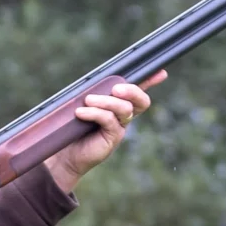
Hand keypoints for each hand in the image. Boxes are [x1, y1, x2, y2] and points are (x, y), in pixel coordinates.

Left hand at [44, 69, 167, 192]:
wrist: (65, 153)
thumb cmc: (72, 127)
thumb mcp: (82, 104)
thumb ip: (93, 93)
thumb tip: (94, 81)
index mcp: (118, 105)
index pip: (137, 91)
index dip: (150, 81)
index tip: (160, 72)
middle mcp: (123, 116)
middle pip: (140, 101)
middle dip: (132, 90)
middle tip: (116, 88)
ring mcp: (120, 128)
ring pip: (124, 108)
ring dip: (106, 101)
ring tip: (88, 100)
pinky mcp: (112, 138)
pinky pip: (109, 120)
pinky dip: (94, 113)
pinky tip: (81, 112)